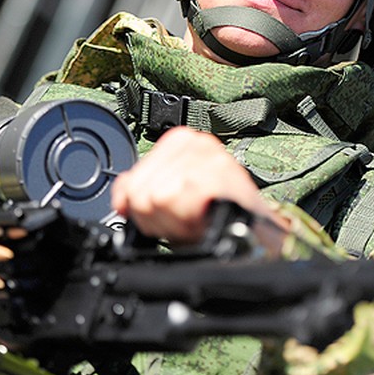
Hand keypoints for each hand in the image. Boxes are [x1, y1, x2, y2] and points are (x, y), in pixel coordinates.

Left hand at [110, 127, 282, 242]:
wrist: (252, 233)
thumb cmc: (210, 216)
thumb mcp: (166, 198)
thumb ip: (136, 190)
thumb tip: (121, 199)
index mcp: (180, 141)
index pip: (132, 179)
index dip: (143, 207)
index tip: (169, 212)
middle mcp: (196, 141)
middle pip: (141, 190)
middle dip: (157, 216)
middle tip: (183, 219)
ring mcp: (209, 156)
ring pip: (156, 197)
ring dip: (172, 221)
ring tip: (193, 220)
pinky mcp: (220, 174)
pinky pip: (178, 200)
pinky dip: (186, 219)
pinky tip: (202, 218)